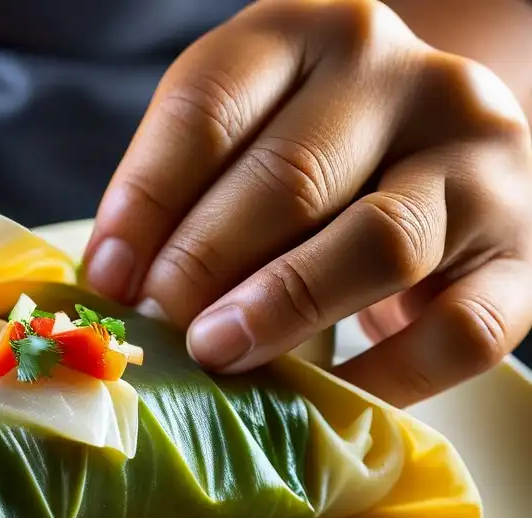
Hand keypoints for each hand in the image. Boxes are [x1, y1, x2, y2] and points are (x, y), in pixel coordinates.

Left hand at [85, 0, 531, 406]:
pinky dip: (384, 377)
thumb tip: (118, 284)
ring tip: (215, 352)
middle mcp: (407, 81)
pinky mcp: (522, 255)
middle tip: (156, 326)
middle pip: (292, 176)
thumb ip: (183, 190)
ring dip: (282, 305)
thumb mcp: (240, 135)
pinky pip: (459, 332)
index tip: (107, 278)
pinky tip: (318, 400)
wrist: (438, 150)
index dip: (146, 201)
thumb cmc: (313, 152)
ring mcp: (478, 163)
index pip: (210, 110)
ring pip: (381, 241)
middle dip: (205, 263)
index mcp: (311, 36)